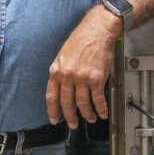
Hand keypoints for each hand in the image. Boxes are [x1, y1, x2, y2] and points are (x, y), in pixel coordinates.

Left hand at [46, 6, 121, 128]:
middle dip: (70, 117)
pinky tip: (102, 112)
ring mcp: (82, 78)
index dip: (53, 111)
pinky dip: (100, 109)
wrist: (98, 30)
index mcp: (57, 70)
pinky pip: (97, 99)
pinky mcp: (96, 79)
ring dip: (86, 115)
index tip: (54, 119)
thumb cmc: (82, 39)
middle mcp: (68, 76)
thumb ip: (61, 72)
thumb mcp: (64, 55)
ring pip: (82, 104)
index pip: (51, 96)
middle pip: (67, 103)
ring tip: (89, 119)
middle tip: (73, 124)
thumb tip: (62, 87)